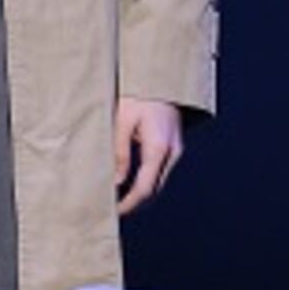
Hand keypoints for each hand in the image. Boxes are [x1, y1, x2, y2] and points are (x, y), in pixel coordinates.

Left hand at [113, 98, 184, 212]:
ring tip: (117, 197)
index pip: (145, 188)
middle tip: (112, 209)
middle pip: (154, 189)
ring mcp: (175, 149)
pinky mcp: (173, 146)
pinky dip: (146, 181)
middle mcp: (172, 152)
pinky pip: (160, 170)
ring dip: (140, 193)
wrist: (162, 77)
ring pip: (158, 181)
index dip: (129, 204)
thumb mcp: (121, 121)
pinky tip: (129, 181)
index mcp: (158, 147)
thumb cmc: (139, 95)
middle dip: (134, 202)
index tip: (114, 212)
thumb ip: (119, 153)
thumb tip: (116, 181)